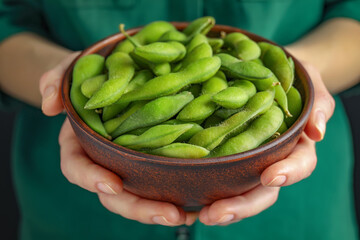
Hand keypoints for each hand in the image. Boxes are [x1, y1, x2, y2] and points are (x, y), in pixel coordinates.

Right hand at [40, 53, 186, 225]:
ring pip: (138, 197)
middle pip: (114, 196)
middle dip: (138, 208)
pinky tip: (196, 205)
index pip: (77, 169)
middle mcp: (103, 162)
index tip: (114, 185)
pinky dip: (175, 197)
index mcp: (80, 146)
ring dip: (160, 210)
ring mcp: (126, 165)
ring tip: (187, 215)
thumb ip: (56, 80)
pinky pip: (158, 184)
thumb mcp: (72, 72)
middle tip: (169, 214)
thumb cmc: (90, 78)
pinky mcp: (148, 163)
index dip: (92, 179)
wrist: (110, 80)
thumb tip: (49, 106)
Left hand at [197, 63, 334, 225]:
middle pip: (263, 191)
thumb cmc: (292, 79)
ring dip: (223, 207)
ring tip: (202, 215)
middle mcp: (272, 160)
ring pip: (240, 192)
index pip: (298, 164)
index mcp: (295, 145)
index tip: (269, 176)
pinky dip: (206, 192)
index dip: (287, 173)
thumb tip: (317, 131)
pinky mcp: (226, 158)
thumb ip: (318, 104)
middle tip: (217, 213)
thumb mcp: (309, 83)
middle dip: (243, 205)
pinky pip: (219, 179)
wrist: (269, 74)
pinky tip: (188, 201)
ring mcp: (248, 162)